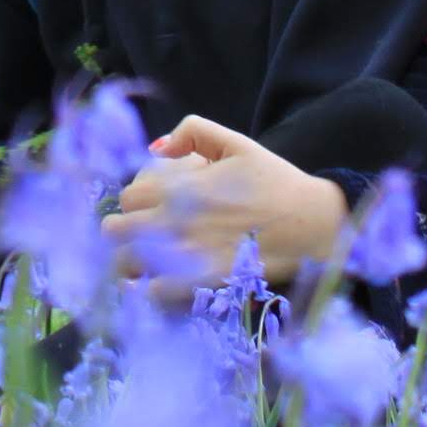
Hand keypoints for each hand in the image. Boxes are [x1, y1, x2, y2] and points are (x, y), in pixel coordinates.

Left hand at [102, 115, 350, 287]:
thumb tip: (157, 146)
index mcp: (181, 187)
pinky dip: (147, 292)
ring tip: (142, 264)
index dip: (133, 203)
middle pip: (114, 231)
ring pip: (124, 264)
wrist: (312, 224)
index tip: (147, 210)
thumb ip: (193, 132)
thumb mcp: (237, 143)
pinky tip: (157, 286)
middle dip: (120, 233)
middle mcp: (175, 220)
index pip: (127, 197)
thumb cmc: (276, 182)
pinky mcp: (200, 283)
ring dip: (126, 264)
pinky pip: (152, 294)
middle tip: (137, 237)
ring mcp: (185, 254)